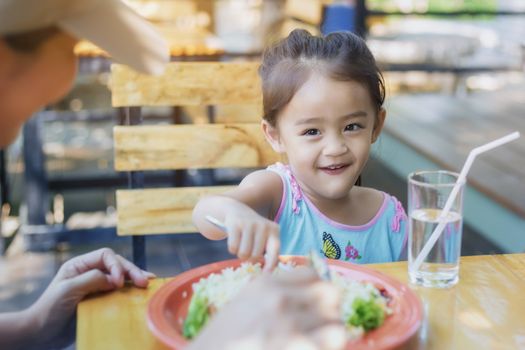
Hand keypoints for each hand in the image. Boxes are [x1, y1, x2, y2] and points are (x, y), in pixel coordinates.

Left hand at [28, 248, 153, 347]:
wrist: (41, 334)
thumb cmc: (49, 310)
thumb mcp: (68, 290)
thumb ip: (92, 279)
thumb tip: (116, 279)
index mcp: (80, 265)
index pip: (105, 256)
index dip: (116, 265)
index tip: (119, 282)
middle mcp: (90, 273)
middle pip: (117, 265)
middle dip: (132, 271)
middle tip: (145, 281)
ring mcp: (96, 288)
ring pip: (121, 278)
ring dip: (135, 280)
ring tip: (150, 283)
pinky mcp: (100, 302)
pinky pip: (119, 294)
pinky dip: (131, 293)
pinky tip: (141, 294)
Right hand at [189, 267, 345, 349]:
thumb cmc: (225, 335)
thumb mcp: (245, 300)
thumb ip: (274, 291)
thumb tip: (306, 291)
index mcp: (267, 283)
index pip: (312, 274)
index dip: (317, 287)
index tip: (314, 301)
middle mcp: (281, 299)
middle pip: (329, 292)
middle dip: (329, 306)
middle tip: (320, 321)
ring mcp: (290, 325)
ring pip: (336, 320)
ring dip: (330, 330)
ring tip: (319, 338)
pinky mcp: (299, 346)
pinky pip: (333, 339)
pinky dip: (328, 345)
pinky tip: (315, 347)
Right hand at [224, 209, 279, 271]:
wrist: (238, 210)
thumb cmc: (254, 231)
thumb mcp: (265, 236)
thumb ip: (269, 251)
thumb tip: (267, 274)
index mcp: (274, 230)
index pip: (275, 250)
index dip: (271, 264)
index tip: (267, 274)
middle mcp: (263, 225)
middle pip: (255, 255)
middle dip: (249, 257)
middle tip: (248, 251)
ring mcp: (249, 223)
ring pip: (244, 253)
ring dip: (240, 254)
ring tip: (241, 246)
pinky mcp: (236, 224)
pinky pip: (233, 247)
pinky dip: (232, 249)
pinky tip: (234, 241)